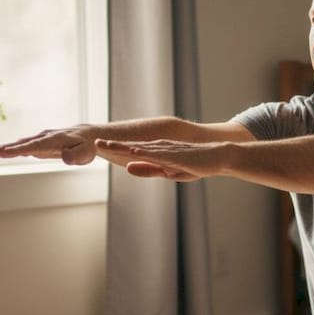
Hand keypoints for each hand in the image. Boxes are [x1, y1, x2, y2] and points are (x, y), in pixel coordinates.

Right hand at [0, 127, 96, 164]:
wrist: (86, 135)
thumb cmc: (86, 146)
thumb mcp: (86, 153)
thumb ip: (76, 155)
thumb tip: (65, 157)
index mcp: (55, 140)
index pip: (35, 146)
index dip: (21, 150)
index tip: (7, 152)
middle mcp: (45, 137)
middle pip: (25, 143)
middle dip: (9, 147)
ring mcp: (41, 139)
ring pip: (23, 143)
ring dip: (8, 147)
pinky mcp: (40, 143)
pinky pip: (25, 146)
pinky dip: (14, 148)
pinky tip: (3, 151)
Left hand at [95, 139, 224, 181]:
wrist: (217, 158)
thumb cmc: (194, 165)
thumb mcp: (168, 171)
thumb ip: (149, 169)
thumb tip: (127, 167)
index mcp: (155, 152)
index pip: (131, 150)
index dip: (115, 148)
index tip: (99, 146)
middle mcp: (159, 147)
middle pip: (132, 146)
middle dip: (114, 145)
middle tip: (96, 143)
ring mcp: (167, 150)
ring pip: (142, 148)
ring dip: (124, 147)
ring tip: (108, 146)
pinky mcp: (177, 154)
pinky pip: (158, 153)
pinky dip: (145, 152)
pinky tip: (133, 151)